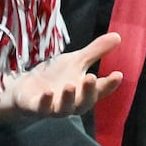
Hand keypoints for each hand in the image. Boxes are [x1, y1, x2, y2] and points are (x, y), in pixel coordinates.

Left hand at [9, 32, 123, 116]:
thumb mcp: (76, 61)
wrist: (27, 88)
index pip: (100, 90)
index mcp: (84, 92)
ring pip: (64, 108)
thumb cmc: (56, 76)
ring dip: (68, 98)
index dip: (109, 84)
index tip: (118, 74)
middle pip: (84, 102)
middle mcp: (72, 103)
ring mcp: (54, 107)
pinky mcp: (36, 108)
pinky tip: (48, 93)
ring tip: (70, 85)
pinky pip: (42, 108)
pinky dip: (45, 102)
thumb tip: (118, 36)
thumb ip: (96, 51)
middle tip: (91, 77)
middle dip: (88, 92)